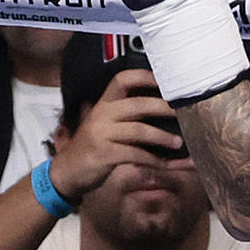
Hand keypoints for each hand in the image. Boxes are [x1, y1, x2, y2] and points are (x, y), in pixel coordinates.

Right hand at [47, 70, 184, 198]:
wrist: (67, 171)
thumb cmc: (92, 147)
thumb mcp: (102, 125)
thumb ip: (123, 116)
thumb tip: (157, 109)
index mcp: (103, 104)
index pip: (122, 80)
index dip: (144, 77)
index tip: (165, 80)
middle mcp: (102, 115)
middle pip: (138, 104)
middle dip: (164, 108)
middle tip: (183, 113)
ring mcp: (101, 134)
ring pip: (139, 130)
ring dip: (162, 137)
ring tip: (178, 143)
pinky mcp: (104, 154)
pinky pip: (135, 154)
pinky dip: (153, 160)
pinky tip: (164, 164)